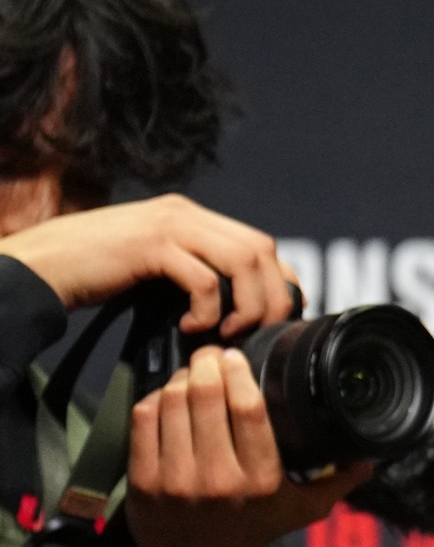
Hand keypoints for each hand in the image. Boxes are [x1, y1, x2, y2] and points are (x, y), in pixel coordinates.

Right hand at [0, 193, 294, 334]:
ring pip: (242, 260)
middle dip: (271, 297)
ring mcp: (168, 225)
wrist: (40, 266)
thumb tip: (240, 307)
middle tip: (256, 332)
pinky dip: (207, 310)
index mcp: (192, 217)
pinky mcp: (149, 246)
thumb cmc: (97, 275)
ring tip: (227, 331)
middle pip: (261, 249)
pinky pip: (203, 279)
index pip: (260, 243)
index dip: (280, 282)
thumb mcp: (157, 269)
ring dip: (246, 304)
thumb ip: (195, 273)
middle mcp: (186, 213)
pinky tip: (188, 328)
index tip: (279, 318)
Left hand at [124, 346, 369, 546]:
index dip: (239, 374)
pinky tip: (170, 396)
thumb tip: (370, 458)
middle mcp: (218, 480)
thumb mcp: (302, 511)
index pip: (249, 412)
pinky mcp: (144, 480)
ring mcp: (176, 480)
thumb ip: (337, 482)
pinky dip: (156, 398)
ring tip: (193, 373)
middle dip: (207, 365)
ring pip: (172, 403)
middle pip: (206, 398)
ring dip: (182, 378)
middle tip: (212, 355)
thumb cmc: (253, 532)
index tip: (237, 357)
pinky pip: (145, 419)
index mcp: (261, 482)